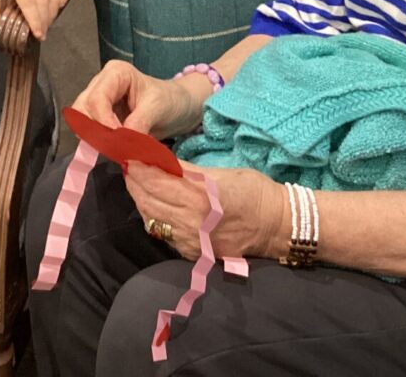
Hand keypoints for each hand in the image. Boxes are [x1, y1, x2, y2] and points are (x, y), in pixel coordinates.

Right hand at [70, 60, 204, 137]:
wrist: (181, 108)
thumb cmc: (171, 101)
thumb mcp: (158, 108)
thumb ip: (138, 123)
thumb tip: (120, 144)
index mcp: (115, 73)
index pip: (97, 99)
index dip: (103, 122)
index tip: (118, 142)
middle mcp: (101, 83)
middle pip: (82, 108)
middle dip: (94, 129)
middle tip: (113, 147)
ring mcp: (99, 101)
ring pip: (81, 120)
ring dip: (94, 137)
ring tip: (115, 149)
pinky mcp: (100, 117)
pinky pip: (89, 130)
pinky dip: (98, 142)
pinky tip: (114, 148)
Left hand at [124, 162, 285, 261]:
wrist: (277, 226)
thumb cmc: (254, 192)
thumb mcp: (221, 174)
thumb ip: (189, 173)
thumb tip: (161, 162)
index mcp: (198, 198)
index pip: (157, 180)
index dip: (139, 167)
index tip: (129, 153)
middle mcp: (191, 222)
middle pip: (149, 200)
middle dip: (135, 182)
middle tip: (128, 165)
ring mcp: (191, 241)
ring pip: (152, 218)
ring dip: (141, 199)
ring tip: (135, 182)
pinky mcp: (194, 253)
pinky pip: (164, 233)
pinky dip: (154, 216)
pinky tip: (151, 204)